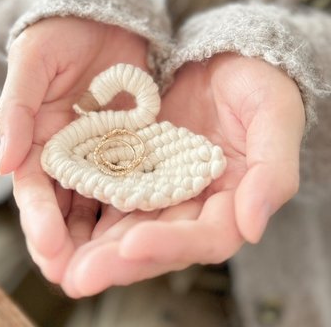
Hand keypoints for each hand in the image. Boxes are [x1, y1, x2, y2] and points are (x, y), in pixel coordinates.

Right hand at [0, 17, 147, 283]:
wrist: (99, 15)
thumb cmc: (57, 33)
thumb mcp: (33, 62)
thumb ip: (17, 108)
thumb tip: (4, 162)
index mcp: (37, 140)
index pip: (33, 188)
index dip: (39, 219)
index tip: (49, 248)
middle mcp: (69, 155)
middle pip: (68, 208)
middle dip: (72, 245)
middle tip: (81, 280)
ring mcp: (104, 153)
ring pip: (105, 202)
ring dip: (109, 237)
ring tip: (120, 268)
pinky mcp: (136, 144)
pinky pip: (141, 176)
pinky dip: (146, 202)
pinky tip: (157, 226)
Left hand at [59, 53, 304, 296]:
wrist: (225, 55)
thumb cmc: (259, 82)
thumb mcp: (274, 116)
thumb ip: (270, 173)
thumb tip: (251, 228)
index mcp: (233, 199)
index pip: (206, 237)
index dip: (171, 245)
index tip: (132, 246)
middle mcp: (194, 200)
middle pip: (157, 239)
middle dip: (117, 260)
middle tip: (76, 276)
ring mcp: (162, 183)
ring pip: (128, 221)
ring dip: (94, 244)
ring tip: (58, 262)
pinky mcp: (136, 163)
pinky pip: (110, 188)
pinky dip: (87, 204)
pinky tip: (58, 217)